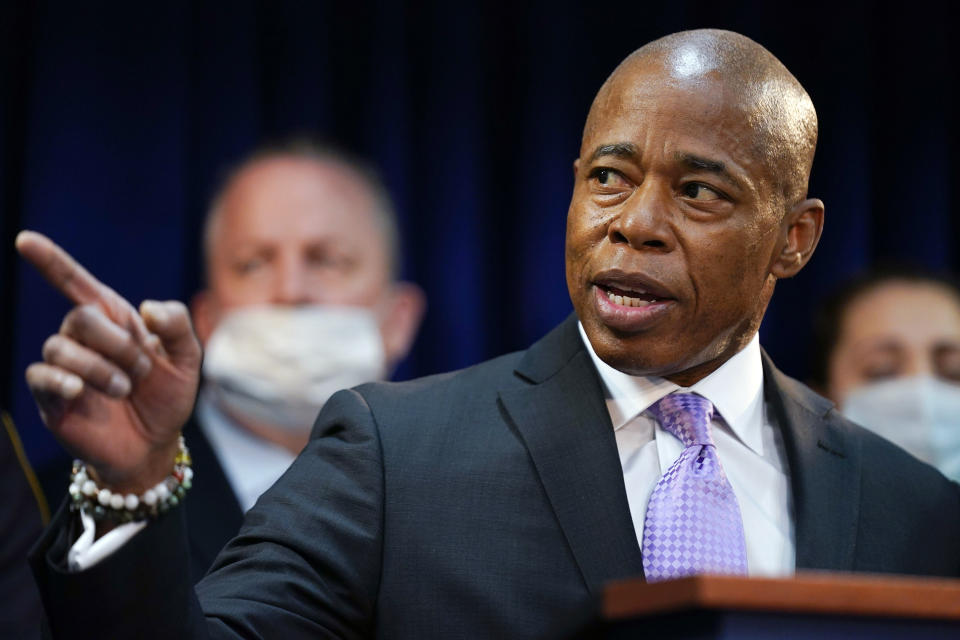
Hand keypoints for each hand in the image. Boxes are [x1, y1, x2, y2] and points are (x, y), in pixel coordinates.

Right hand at [17, 231, 200, 493]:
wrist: (156, 443)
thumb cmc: (168, 395)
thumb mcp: (187, 358)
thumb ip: (178, 324)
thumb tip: (146, 307)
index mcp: (114, 320)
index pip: (76, 283)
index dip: (51, 260)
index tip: (25, 240)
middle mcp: (84, 338)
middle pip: (80, 318)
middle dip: (118, 344)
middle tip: (142, 372)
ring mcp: (65, 367)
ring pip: (61, 348)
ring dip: (101, 369)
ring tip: (125, 390)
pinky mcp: (53, 397)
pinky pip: (41, 376)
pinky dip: (62, 381)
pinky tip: (81, 391)